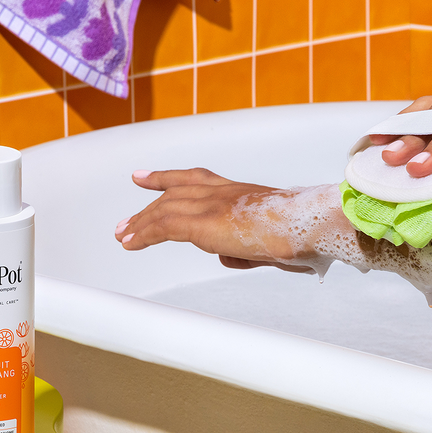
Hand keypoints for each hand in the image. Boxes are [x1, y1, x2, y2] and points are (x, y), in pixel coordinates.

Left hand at [115, 168, 316, 271]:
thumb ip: (246, 245)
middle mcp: (222, 192)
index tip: (145, 178)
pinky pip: (165, 226)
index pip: (196, 179)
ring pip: (165, 210)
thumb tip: (230, 254)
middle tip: (125, 223)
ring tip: (122, 236)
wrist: (309, 226)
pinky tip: (130, 243)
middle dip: (147, 207)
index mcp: (239, 191)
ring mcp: (213, 204)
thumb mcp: (271, 242)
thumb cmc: (304, 235)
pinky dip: (144, 234)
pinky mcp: (205, 221)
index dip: (168, 178)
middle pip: (174, 194)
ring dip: (141, 224)